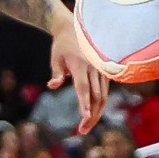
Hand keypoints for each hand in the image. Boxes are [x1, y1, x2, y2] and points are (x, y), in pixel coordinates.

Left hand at [50, 11, 107, 131]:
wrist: (75, 26)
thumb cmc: (62, 45)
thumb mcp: (56, 58)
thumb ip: (56, 73)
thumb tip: (53, 86)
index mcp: (80, 64)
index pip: (83, 88)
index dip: (84, 104)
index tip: (84, 119)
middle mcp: (94, 66)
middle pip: (96, 95)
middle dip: (91, 115)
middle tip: (82, 131)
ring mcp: (101, 66)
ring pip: (103, 94)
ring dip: (97, 111)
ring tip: (87, 126)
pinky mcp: (104, 68)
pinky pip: (105, 88)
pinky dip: (101, 102)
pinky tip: (95, 112)